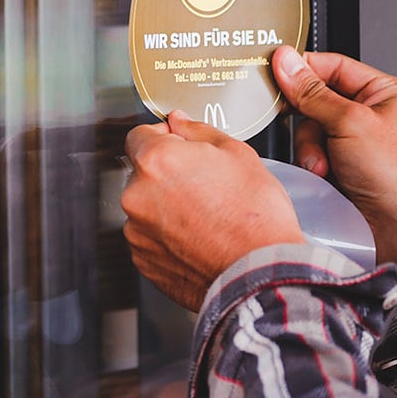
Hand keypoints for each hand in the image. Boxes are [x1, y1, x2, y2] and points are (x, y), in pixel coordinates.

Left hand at [121, 113, 303, 311]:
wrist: (261, 276)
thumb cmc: (255, 218)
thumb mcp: (238, 155)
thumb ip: (198, 130)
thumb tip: (179, 121)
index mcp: (155, 161)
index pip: (139, 135)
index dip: (162, 137)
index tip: (178, 146)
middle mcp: (136, 195)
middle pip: (143, 173)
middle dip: (167, 175)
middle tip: (204, 188)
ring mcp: (136, 230)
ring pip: (146, 207)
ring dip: (166, 208)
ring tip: (205, 218)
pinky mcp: (142, 259)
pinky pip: (150, 238)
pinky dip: (167, 237)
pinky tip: (197, 239)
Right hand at [273, 46, 396, 275]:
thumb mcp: (350, 122)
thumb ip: (312, 92)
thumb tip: (286, 62)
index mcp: (383, 93)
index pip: (332, 66)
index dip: (302, 68)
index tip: (273, 71)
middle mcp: (370, 115)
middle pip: (314, 99)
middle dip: (305, 119)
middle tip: (293, 120)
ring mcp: (354, 143)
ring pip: (308, 130)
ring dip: (309, 148)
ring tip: (323, 165)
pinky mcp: (341, 166)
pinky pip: (310, 154)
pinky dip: (311, 164)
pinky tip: (323, 175)